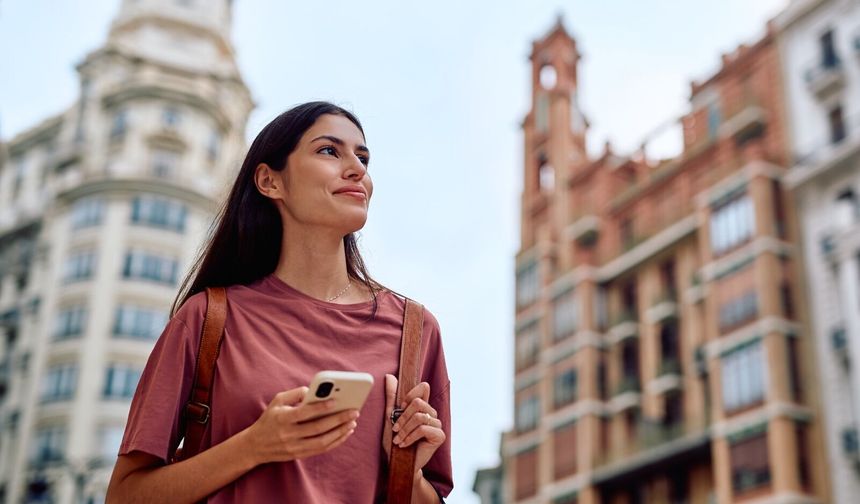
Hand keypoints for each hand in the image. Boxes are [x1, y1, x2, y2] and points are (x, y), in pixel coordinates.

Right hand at [244, 386, 358, 465]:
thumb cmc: (270, 418)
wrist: (255, 445)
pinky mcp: (299, 455)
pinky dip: (335, 442)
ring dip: (340, 432)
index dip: (321, 407)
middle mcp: (288, 434)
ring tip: (353, 422)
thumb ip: (295, 393)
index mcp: (283, 418)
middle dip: (338, 420)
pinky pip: (321, 449)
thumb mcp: (277, 401)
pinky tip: (344, 433)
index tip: (336, 400)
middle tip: (354, 411)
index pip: (304, 413)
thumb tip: (314, 390)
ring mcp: (294, 447)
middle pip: (317, 428)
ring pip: (322, 442)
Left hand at [382, 375, 445, 475]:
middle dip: (403, 417)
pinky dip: (410, 437)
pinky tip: (404, 444)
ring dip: (405, 429)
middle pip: (419, 402)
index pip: (423, 388)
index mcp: (422, 407)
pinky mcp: (439, 436)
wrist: (398, 463)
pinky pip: (423, 429)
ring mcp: (437, 424)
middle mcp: (431, 413)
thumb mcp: (389, 417)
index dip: (410, 395)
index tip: (400, 408)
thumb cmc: (393, 441)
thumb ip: (391, 397)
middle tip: (395, 429)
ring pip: (420, 416)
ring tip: (398, 439)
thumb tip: (389, 376)